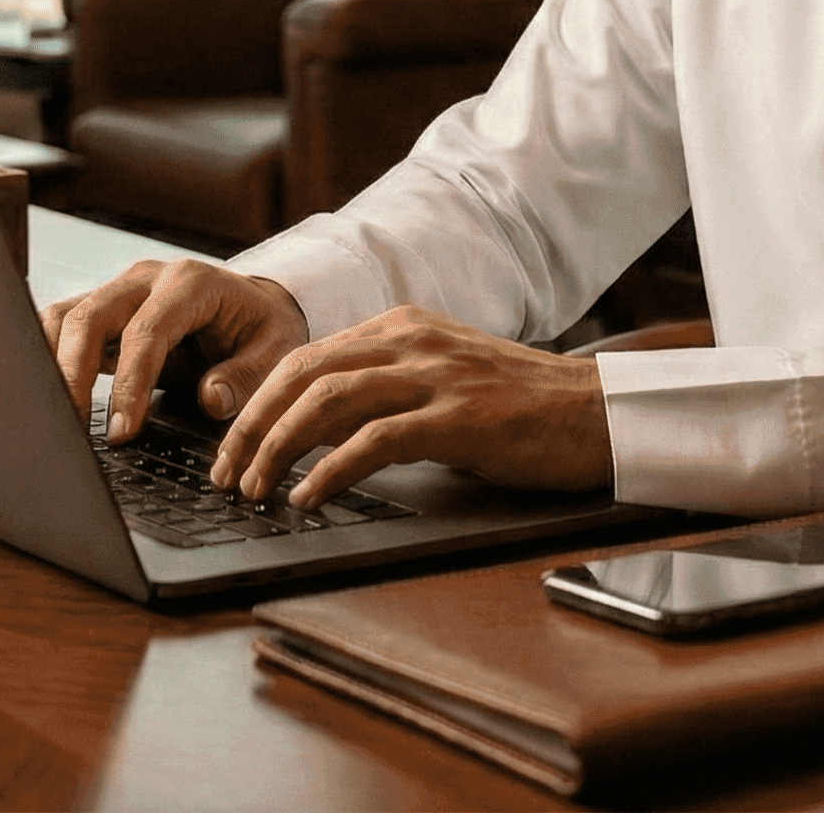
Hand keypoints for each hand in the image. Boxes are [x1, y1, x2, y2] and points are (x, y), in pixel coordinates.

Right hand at [40, 260, 309, 440]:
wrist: (253, 305)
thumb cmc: (262, 328)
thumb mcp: (277, 349)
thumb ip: (248, 375)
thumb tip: (212, 399)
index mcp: (190, 283)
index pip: (146, 331)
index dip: (129, 383)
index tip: (121, 430)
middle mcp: (146, 278)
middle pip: (91, 317)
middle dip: (73, 374)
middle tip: (71, 428)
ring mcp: (119, 289)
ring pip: (65, 316)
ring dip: (50, 364)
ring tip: (52, 417)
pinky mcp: (102, 308)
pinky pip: (61, 324)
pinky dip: (46, 355)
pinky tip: (46, 395)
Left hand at [208, 305, 610, 507]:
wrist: (597, 412)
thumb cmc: (521, 406)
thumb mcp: (443, 377)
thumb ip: (387, 387)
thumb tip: (316, 429)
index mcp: (402, 327)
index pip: (306, 356)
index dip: (258, 401)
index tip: (232, 445)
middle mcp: (411, 340)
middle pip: (303, 374)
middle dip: (252, 425)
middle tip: (226, 473)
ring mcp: (435, 375)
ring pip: (328, 401)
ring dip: (278, 448)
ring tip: (254, 488)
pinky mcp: (458, 417)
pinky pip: (374, 440)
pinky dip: (330, 470)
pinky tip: (309, 497)